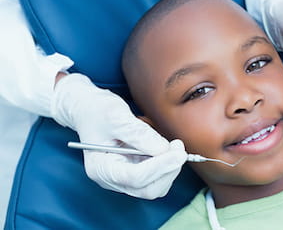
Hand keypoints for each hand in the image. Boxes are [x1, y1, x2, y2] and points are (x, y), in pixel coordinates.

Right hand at [51, 73, 187, 198]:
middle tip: (178, 147)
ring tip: (172, 145)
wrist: (89, 109)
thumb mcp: (115, 115)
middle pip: (148, 188)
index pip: (135, 177)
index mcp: (101, 168)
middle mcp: (112, 179)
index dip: (160, 166)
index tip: (178, 151)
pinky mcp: (135, 171)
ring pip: (156, 186)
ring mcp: (124, 177)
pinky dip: (167, 165)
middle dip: (168, 169)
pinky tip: (166, 148)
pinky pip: (157, 177)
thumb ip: (138, 133)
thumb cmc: (97, 110)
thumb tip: (163, 149)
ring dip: (170, 168)